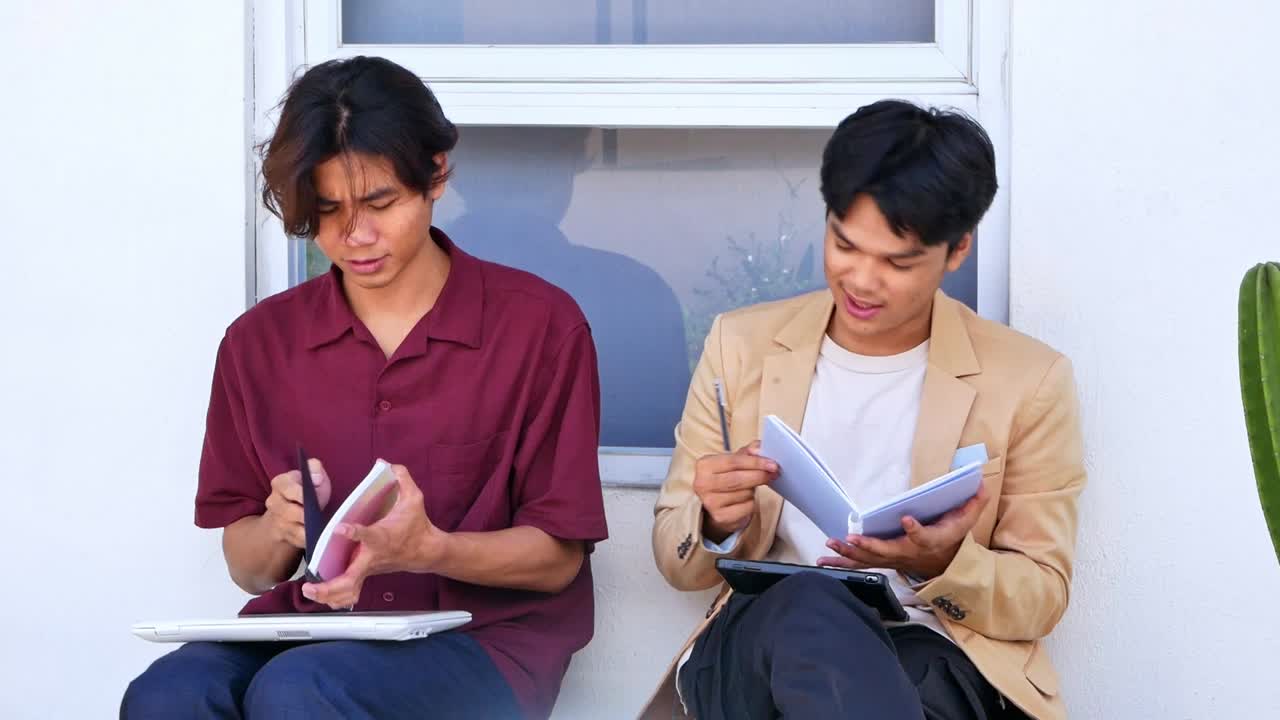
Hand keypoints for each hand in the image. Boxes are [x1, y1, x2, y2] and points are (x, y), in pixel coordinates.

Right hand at [262, 459, 331, 549]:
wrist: (291, 513)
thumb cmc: (307, 491)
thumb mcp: (313, 476)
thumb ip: (315, 469)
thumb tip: (317, 478)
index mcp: (280, 483)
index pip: (287, 487)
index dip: (300, 493)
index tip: (313, 497)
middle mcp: (274, 502)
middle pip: (290, 512)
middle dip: (308, 515)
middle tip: (320, 515)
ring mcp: (277, 521)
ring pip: (294, 529)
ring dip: (309, 529)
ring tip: (322, 527)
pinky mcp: (283, 536)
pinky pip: (298, 540)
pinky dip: (309, 540)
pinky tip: (318, 537)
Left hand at [301, 464, 444, 608]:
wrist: (426, 551)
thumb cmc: (417, 526)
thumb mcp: (414, 498)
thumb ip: (402, 478)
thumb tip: (387, 464)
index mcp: (382, 537)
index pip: (368, 535)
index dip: (354, 532)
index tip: (341, 528)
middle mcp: (372, 557)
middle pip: (350, 579)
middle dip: (330, 586)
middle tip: (311, 585)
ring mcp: (368, 569)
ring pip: (348, 591)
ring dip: (329, 596)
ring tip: (311, 592)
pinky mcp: (366, 574)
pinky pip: (350, 592)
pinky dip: (335, 597)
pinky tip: (321, 597)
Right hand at [694, 441, 778, 542]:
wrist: (714, 505)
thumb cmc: (725, 479)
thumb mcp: (733, 461)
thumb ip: (748, 452)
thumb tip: (759, 448)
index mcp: (704, 465)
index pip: (733, 461)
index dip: (755, 462)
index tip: (772, 464)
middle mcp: (703, 484)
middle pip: (738, 479)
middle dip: (759, 475)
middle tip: (772, 474)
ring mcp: (710, 502)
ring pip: (744, 494)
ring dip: (753, 490)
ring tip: (748, 488)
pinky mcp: (720, 517)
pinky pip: (746, 508)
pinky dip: (751, 504)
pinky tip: (744, 501)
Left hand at [817, 483, 989, 579]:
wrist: (943, 564)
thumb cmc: (950, 537)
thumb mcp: (966, 520)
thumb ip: (973, 502)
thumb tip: (980, 482)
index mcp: (929, 541)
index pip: (923, 536)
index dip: (915, 530)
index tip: (906, 519)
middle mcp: (908, 552)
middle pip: (887, 551)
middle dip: (868, 546)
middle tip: (852, 537)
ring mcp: (892, 558)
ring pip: (869, 559)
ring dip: (849, 552)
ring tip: (831, 544)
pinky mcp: (882, 560)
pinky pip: (860, 563)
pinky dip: (841, 561)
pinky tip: (824, 559)